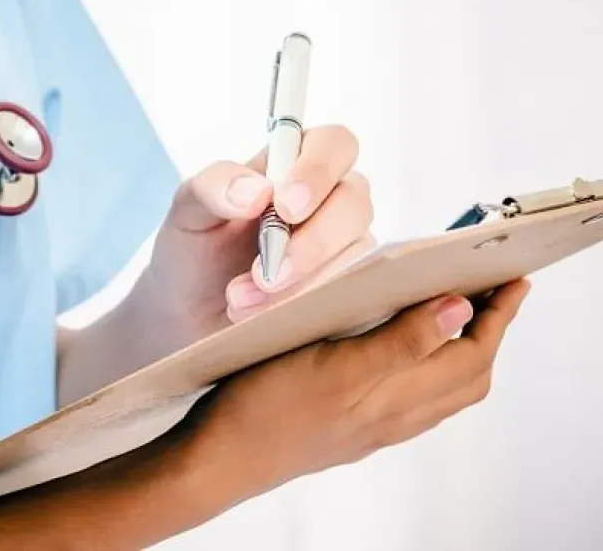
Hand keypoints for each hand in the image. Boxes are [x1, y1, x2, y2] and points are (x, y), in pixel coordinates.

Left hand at [139, 124, 372, 349]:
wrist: (188, 314)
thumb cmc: (194, 248)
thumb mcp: (187, 211)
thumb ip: (213, 187)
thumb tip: (257, 191)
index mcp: (296, 164)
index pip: (334, 143)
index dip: (319, 171)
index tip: (284, 207)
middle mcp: (330, 201)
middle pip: (355, 203)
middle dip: (311, 244)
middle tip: (264, 274)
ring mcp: (344, 248)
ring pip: (356, 256)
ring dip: (300, 285)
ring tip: (240, 301)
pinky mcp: (347, 292)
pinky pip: (354, 298)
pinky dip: (308, 309)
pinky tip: (264, 317)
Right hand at [174, 280, 531, 513]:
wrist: (222, 457)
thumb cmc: (266, 409)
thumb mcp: (334, 365)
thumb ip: (400, 343)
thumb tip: (458, 311)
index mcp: (395, 398)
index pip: (471, 356)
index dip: (498, 317)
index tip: (514, 281)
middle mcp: (393, 417)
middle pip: (466, 376)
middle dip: (489, 332)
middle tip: (494, 292)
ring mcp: (374, 426)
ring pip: (443, 390)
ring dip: (463, 350)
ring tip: (460, 314)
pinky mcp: (353, 426)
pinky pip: (414, 400)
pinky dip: (430, 368)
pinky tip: (409, 349)